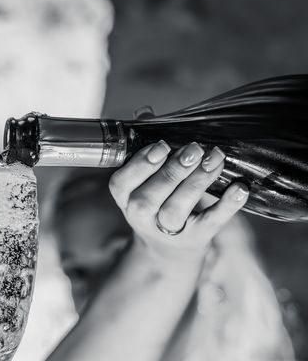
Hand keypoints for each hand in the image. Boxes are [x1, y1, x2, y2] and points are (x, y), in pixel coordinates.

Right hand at [108, 139, 248, 262]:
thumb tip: (145, 112)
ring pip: (177, 208)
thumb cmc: (157, 199)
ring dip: (197, 182)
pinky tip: (239, 188)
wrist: (169, 248)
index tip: (161, 146)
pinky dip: (227, 206)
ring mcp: (166, 230)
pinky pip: (210, 223)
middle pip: (150, 196)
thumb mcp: (143, 178)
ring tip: (215, 158)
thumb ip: (146, 144)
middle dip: (173, 170)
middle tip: (193, 149)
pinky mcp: (194, 239)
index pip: (122, 183)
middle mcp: (139, 216)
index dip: (140, 165)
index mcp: (124, 197)